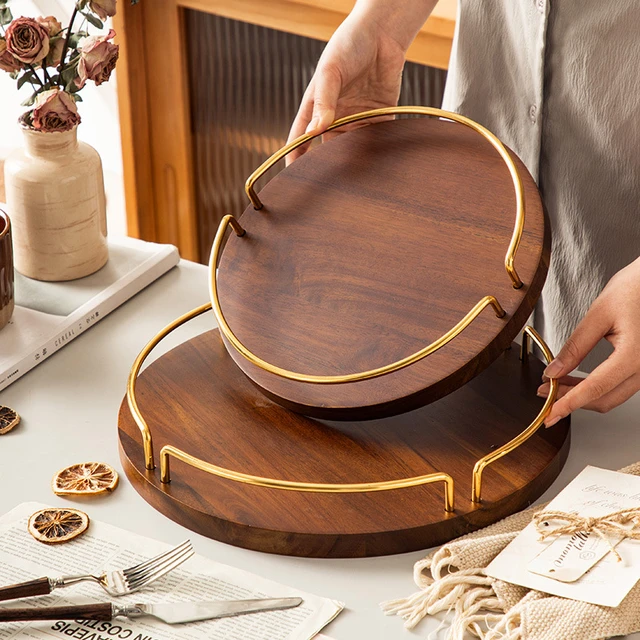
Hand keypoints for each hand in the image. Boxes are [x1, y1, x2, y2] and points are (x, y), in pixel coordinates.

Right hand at [285, 10, 407, 163]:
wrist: (382, 33)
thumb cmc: (348, 45)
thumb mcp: (331, 72)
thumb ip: (324, 101)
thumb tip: (317, 131)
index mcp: (316, 107)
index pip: (301, 138)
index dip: (295, 156)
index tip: (291, 176)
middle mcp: (336, 116)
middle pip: (328, 148)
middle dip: (327, 164)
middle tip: (329, 183)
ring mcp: (358, 118)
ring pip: (354, 148)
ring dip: (355, 160)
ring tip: (355, 175)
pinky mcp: (380, 116)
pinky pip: (378, 138)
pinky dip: (379, 148)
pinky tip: (378, 158)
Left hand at [538, 257, 639, 425]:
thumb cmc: (636, 288)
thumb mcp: (598, 314)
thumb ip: (575, 346)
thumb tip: (554, 371)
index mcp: (635, 355)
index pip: (595, 388)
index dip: (569, 403)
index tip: (550, 414)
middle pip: (604, 399)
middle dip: (571, 401)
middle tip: (545, 394)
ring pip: (612, 395)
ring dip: (583, 395)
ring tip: (556, 386)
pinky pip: (620, 386)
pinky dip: (597, 387)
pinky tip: (577, 380)